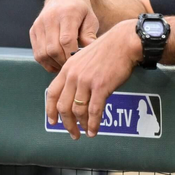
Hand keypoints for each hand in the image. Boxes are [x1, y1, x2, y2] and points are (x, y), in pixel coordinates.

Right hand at [29, 0, 99, 72]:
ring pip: (43, 53)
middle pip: (53, 49)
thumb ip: (90, 35)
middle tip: (72, 67)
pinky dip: (46, 62)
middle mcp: (50, 18)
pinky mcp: (33, 30)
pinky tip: (57, 63)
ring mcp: (39, 24)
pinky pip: (37, 53)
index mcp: (67, 13)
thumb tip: (88, 53)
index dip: (72, 55)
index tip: (79, 62)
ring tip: (65, 66)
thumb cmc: (82, 11)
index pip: (66, 40)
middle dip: (63, 62)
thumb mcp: (91, 19)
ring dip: (54, 64)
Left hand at [46, 19, 141, 138]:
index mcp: (68, 68)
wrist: (124, 42)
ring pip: (78, 111)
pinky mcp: (101, 87)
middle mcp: (74, 76)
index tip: (53, 121)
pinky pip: (94, 111)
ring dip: (81, 125)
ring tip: (85, 132)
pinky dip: (93, 124)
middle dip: (67, 123)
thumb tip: (76, 91)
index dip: (50, 110)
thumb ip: (77, 72)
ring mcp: (86, 81)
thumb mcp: (84, 57)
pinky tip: (94, 130)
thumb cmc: (109, 49)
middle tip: (72, 133)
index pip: (52, 93)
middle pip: (63, 106)